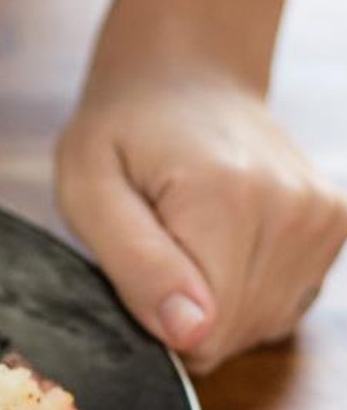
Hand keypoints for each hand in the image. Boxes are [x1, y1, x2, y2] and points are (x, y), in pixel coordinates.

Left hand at [56, 67, 346, 374]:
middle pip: (234, 333)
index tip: (135, 272)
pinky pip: (285, 303)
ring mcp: (323, 215)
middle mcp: (291, 207)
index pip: (203, 332)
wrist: (184, 75)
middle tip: (155, 249)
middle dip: (183, 315)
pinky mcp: (336, 222)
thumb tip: (191, 333)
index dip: (154, 322)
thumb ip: (135, 266)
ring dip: (216, 303)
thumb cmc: (120, 132)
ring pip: (261, 324)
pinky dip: (246, 291)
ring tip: (185, 240)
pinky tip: (220, 244)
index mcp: (225, 198)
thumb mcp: (88, 192)